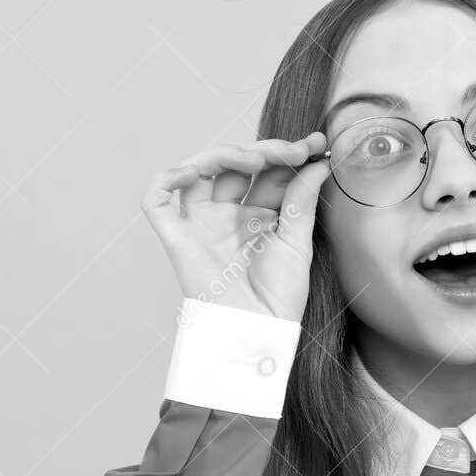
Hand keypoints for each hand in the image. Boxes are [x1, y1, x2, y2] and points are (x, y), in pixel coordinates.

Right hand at [142, 131, 329, 322]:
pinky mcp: (177, 238)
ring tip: (256, 158)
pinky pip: (157, 200)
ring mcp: (201, 224)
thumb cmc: (280, 298)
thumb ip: (302, 199)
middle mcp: (228, 215)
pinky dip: (167, 178)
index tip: (315, 144)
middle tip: (294, 149)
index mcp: (260, 216)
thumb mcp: (298, 242)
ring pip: (199, 171)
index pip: (269, 173)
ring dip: (224, 154)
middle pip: (236, 165)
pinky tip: (195, 170)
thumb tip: (318, 162)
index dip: (288, 155)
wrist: (258, 331)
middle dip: (266, 151)